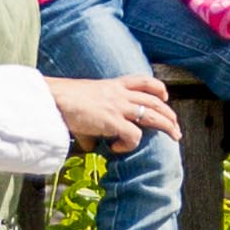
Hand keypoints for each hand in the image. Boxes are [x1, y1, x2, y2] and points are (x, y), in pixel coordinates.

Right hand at [49, 70, 179, 152]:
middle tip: (176, 127)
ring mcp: (119, 107)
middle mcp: (120, 94)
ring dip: (167, 127)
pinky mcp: (114, 122)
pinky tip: (117, 148)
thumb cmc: (62, 101)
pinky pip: (135, 135)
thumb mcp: (83, 106)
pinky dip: (130, 144)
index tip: (165, 97)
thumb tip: (89, 144)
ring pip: (154, 116)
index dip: (158, 88)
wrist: (53, 99)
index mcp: (113, 85)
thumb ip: (92, 123)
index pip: (142, 81)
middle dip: (170, 114)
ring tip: (174, 137)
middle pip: (155, 100)